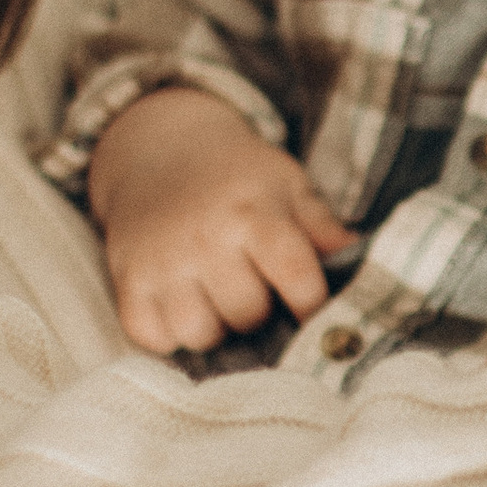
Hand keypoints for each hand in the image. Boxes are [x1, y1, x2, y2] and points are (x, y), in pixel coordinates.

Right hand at [84, 83, 353, 353]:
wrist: (157, 149)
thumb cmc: (236, 175)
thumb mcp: (286, 185)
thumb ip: (321, 226)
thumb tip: (359, 260)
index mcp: (253, 213)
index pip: (296, 276)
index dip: (312, 305)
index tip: (312, 312)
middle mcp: (205, 237)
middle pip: (247, 314)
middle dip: (258, 312)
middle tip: (254, 291)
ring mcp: (161, 261)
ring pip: (199, 333)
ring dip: (214, 327)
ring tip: (217, 301)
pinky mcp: (127, 279)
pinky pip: (152, 337)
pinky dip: (168, 333)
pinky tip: (181, 307)